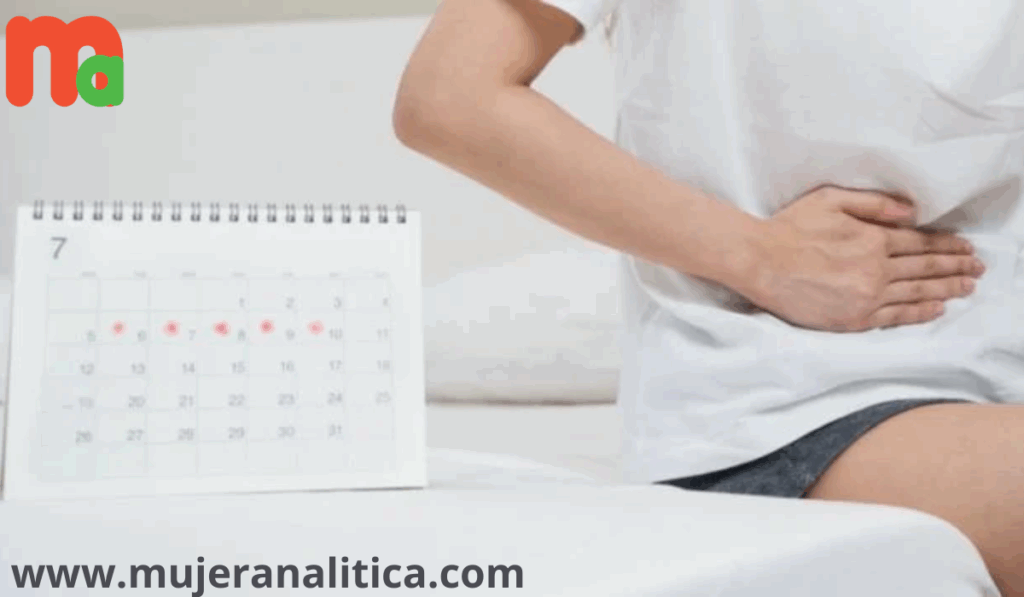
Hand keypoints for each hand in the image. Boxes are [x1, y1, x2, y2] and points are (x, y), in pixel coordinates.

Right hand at [741, 185, 984, 331]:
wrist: (759, 262)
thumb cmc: (789, 228)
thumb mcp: (830, 200)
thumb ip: (873, 204)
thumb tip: (911, 212)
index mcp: (872, 238)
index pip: (920, 242)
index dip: (947, 245)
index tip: (966, 247)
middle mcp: (875, 269)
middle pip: (925, 269)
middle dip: (955, 266)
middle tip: (978, 267)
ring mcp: (866, 297)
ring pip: (916, 293)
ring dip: (947, 289)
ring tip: (967, 287)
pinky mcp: (853, 319)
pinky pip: (896, 317)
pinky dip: (921, 312)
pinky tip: (937, 308)